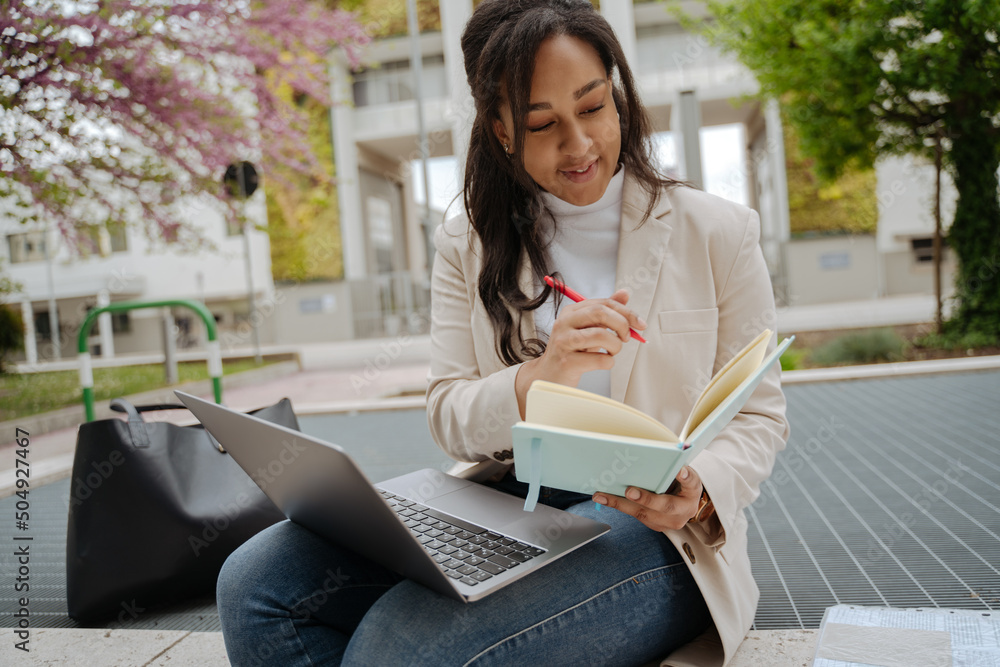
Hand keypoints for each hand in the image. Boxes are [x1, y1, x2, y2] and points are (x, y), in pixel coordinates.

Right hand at [514, 289, 645, 416]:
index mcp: (571, 312)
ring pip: (600, 335)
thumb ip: (605, 311)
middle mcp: (564, 323)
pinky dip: (609, 362)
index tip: (639, 323)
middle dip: (622, 324)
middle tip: (625, 337)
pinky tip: (603, 363)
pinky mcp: (567, 362)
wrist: (548, 376)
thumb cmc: (571, 352)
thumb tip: (624, 293)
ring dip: (616, 346)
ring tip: (612, 352)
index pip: (603, 303)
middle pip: (600, 313)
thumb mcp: (587, 328)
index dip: (626, 312)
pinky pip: (599, 360)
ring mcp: (564, 342)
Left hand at [593, 466, 702, 531]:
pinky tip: (603, 498)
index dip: (686, 477)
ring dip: (620, 504)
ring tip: (601, 495)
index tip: (680, 470)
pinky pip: (635, 515)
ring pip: (644, 514)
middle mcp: (683, 511)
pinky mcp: (655, 525)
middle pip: (664, 506)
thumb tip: (670, 455)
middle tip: (629, 491)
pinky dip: (618, 505)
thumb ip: (677, 465)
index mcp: (693, 492)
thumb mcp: (684, 472)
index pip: (692, 483)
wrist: (684, 502)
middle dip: (646, 499)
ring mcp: (669, 522)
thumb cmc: (681, 482)